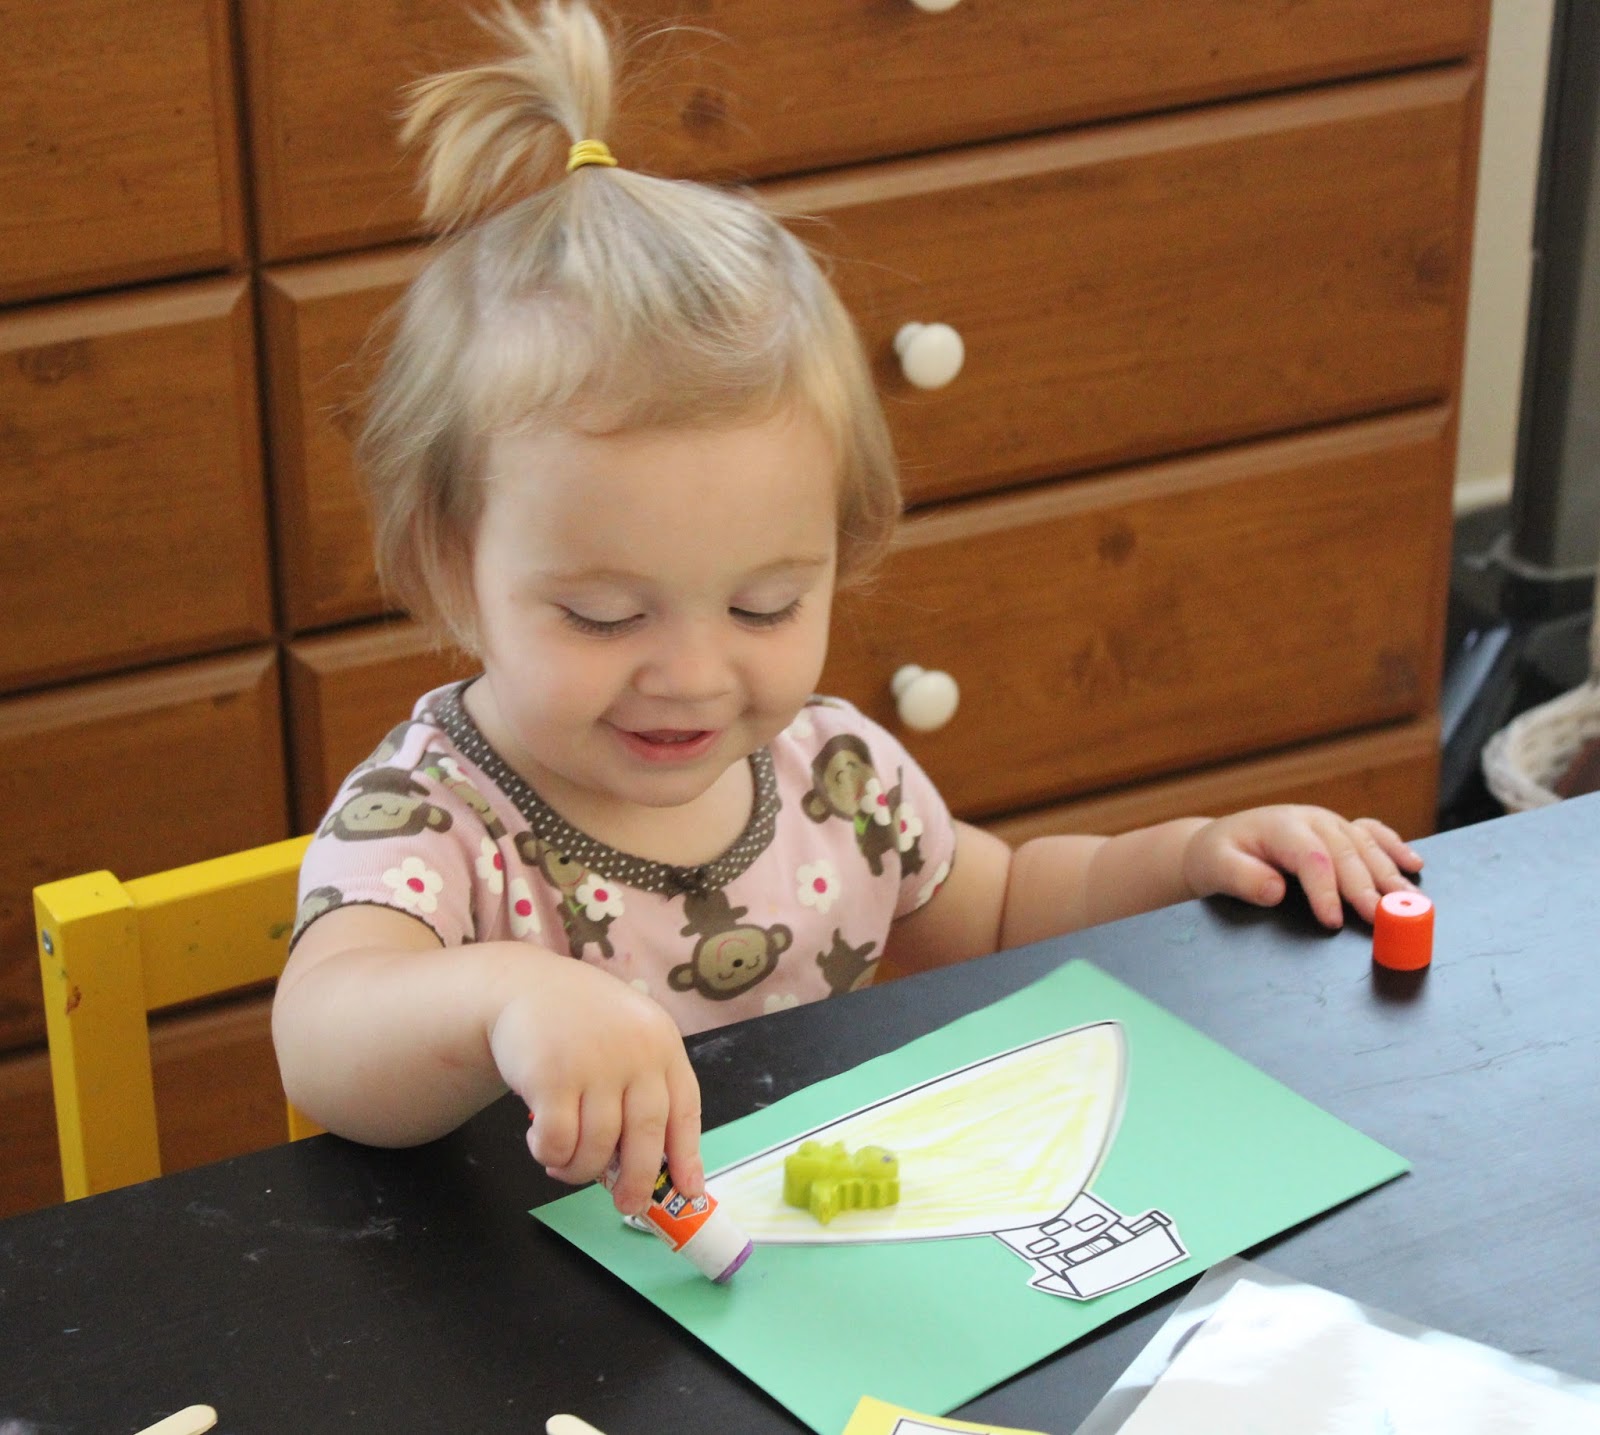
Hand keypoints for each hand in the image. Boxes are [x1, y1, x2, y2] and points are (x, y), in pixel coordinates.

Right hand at [486, 957, 702, 1214]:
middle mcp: (635, 1054)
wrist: (525, 986)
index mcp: (662, 1045)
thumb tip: (654, 1162)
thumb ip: (644, 1086)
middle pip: (646, 1139)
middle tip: (626, 1205)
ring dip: (579, 1170)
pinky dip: (550, 1154)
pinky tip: (541, 1143)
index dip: (688, 1156)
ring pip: (598, 1148)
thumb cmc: (582, 1022)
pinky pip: (558, 1142)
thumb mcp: (628, 1037)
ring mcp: (594, 1065)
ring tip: (565, 1165)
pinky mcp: (552, 1076)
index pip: (685, 1109)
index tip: (690, 1192)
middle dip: (637, 1183)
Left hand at [1181, 805, 1423, 927]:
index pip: (1311, 858)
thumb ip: (1242, 878)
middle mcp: (1311, 820)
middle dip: (1366, 887)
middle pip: (1346, 853)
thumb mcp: (1216, 867)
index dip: (1325, 890)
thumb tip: (1275, 891)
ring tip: (1409, 901)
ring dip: (1389, 874)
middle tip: (1384, 918)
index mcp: (1280, 825)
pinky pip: (1372, 835)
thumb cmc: (1219, 856)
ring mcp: (1328, 823)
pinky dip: (1394, 848)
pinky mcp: (1339, 831)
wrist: (1219, 843)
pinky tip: (1414, 864)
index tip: (1334, 920)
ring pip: (1365, 846)